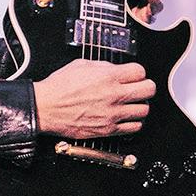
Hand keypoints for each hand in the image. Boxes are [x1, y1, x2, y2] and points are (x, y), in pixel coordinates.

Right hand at [34, 59, 154, 139]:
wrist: (45, 108)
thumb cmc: (58, 87)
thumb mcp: (80, 65)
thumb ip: (102, 66)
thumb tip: (115, 69)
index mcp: (108, 76)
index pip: (140, 71)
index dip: (137, 72)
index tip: (133, 75)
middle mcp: (114, 95)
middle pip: (149, 89)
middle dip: (145, 87)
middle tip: (139, 88)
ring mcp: (113, 114)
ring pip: (144, 110)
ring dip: (140, 105)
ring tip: (132, 104)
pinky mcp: (108, 129)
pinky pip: (134, 127)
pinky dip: (133, 122)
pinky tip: (126, 117)